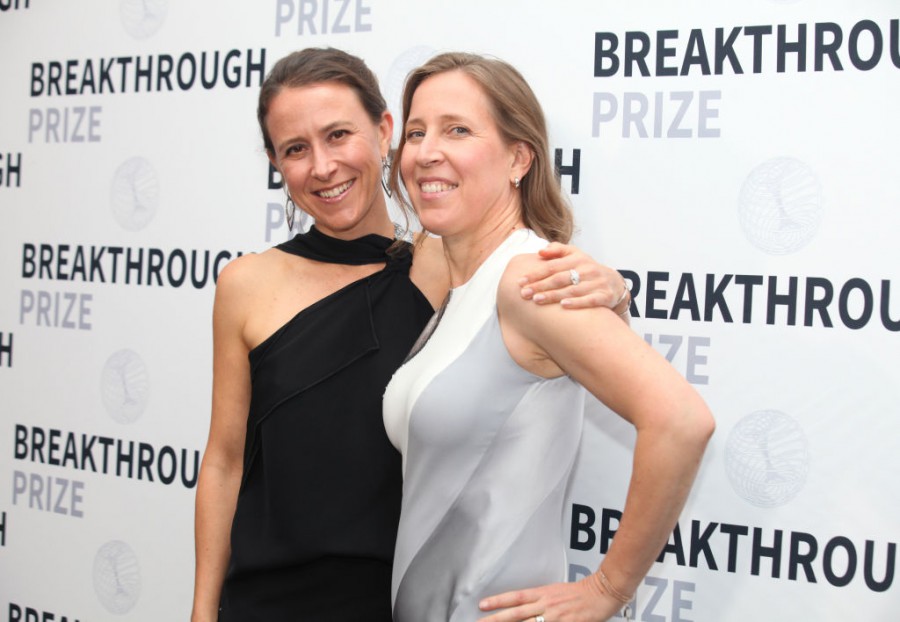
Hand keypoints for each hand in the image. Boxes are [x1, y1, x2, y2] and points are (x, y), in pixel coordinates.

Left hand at [477, 576, 623, 621]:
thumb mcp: (555, 591)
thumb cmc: (579, 592)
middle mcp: (546, 605)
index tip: (483, 605)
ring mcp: (555, 617)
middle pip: (517, 614)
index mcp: (543, 593)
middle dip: (497, 620)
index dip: (498, 601)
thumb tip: (522, 606)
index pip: (515, 597)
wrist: (602, 592)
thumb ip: (539, 600)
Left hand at [519, 243, 628, 312]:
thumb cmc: (587, 269)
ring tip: (537, 300)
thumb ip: (557, 250)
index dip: (536, 274)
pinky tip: (564, 306)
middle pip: (559, 278)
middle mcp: (587, 269)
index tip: (520, 281)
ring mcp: (596, 283)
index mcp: (578, 258)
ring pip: (572, 290)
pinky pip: (590, 300)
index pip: (552, 266)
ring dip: (553, 295)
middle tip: (524, 294)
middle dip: (540, 286)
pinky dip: (577, 302)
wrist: (615, 283)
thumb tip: (540, 251)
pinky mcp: (604, 296)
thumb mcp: (575, 255)